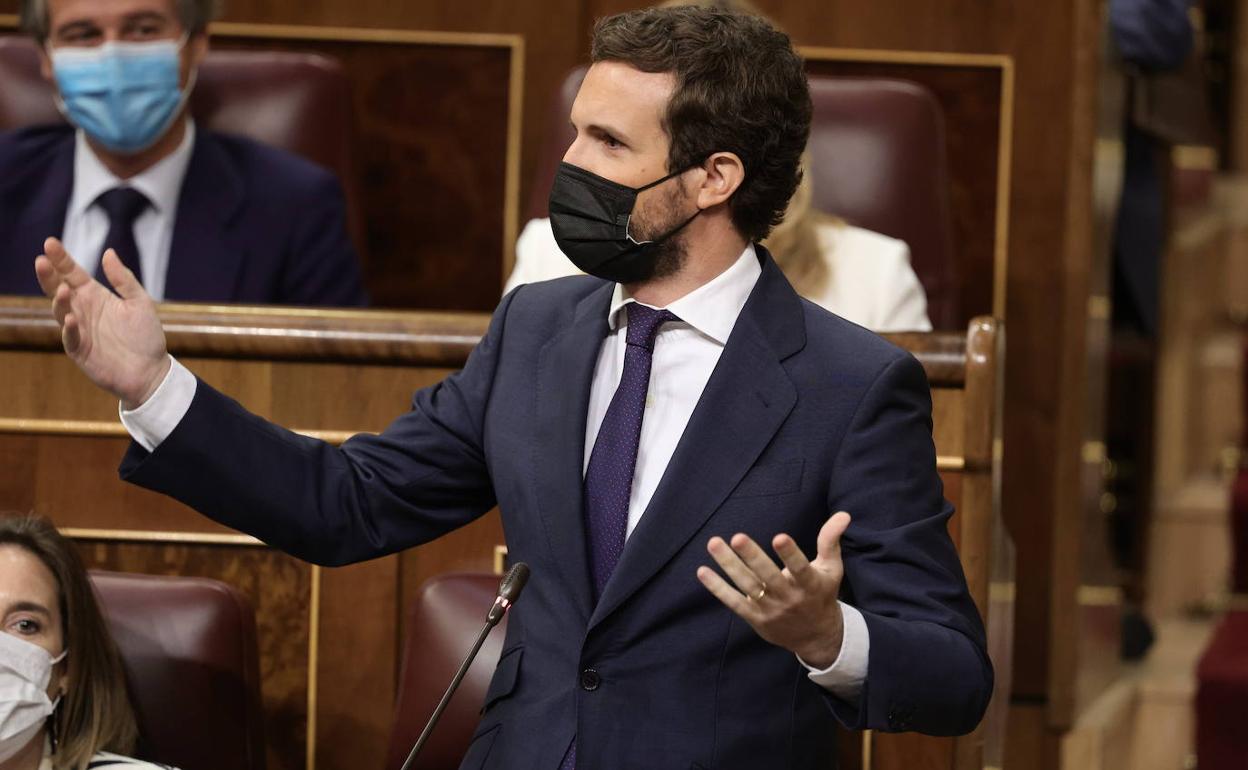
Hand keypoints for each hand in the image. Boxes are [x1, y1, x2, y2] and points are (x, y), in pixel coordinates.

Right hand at [34, 237, 169, 408]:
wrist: (151, 371)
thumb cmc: (146, 336)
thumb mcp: (140, 302)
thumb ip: (124, 279)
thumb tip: (108, 252)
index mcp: (95, 296)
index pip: (72, 273)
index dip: (61, 259)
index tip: (50, 242)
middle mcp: (83, 310)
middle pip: (59, 288)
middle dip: (49, 275)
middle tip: (41, 260)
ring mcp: (79, 330)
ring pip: (61, 311)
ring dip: (59, 300)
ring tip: (63, 289)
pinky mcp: (80, 350)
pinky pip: (71, 337)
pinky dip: (70, 328)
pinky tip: (72, 318)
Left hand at [697, 511, 850, 668]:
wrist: (816, 637)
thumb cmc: (822, 594)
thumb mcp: (831, 568)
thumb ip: (831, 540)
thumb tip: (843, 514)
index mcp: (809, 584)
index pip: (800, 568)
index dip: (790, 554)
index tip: (779, 537)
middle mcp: (789, 597)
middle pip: (768, 576)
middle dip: (752, 557)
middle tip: (737, 537)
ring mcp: (770, 609)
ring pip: (747, 586)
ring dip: (728, 565)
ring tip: (714, 543)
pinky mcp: (755, 618)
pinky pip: (733, 602)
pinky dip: (717, 588)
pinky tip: (703, 571)